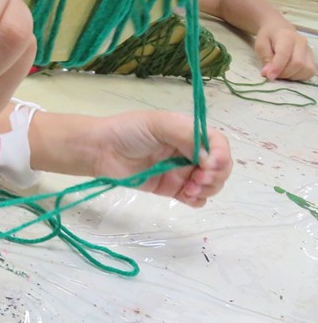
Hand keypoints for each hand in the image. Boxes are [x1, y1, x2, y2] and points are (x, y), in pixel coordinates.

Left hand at [84, 111, 230, 207]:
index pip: (218, 143)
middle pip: (219, 166)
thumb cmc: (127, 131)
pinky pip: (195, 198)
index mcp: (189, 132)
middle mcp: (189, 151)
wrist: (100, 151)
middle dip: (216, 175)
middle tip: (198, 180)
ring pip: (211, 183)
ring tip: (189, 189)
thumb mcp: (157, 123)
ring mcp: (181, 171)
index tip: (209, 165)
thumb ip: (186, 135)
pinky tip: (186, 196)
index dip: (220, 155)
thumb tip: (209, 157)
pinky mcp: (171, 188)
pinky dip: (197, 199)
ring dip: (208, 188)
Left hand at [255, 22, 315, 80]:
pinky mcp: (312, 57)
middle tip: (272, 74)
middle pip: (298, 63)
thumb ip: (265, 58)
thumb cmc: (268, 37)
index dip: (277, 68)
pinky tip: (290, 73)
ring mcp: (308, 50)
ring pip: (306, 69)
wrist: (279, 29)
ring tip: (280, 72)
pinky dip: (299, 76)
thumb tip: (268, 73)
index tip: (269, 76)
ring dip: (291, 76)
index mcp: (286, 36)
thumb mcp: (261, 44)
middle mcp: (301, 42)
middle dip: (284, 73)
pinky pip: (310, 71)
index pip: (284, 54)